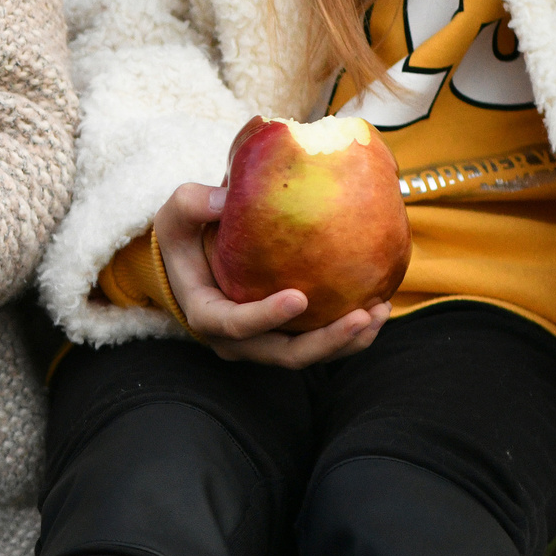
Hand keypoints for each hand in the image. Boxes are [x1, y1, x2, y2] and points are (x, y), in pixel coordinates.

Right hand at [152, 183, 391, 366]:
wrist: (187, 261)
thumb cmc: (182, 235)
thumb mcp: (175, 214)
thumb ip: (193, 204)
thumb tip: (226, 199)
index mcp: (206, 314)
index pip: (237, 325)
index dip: (268, 317)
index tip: (300, 297)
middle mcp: (235, 340)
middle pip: (285, 353)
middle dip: (326, 341)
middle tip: (362, 315)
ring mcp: (262, 342)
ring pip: (308, 355)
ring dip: (347, 341)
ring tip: (380, 311)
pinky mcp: (283, 335)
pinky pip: (318, 343)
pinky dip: (349, 333)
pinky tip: (378, 307)